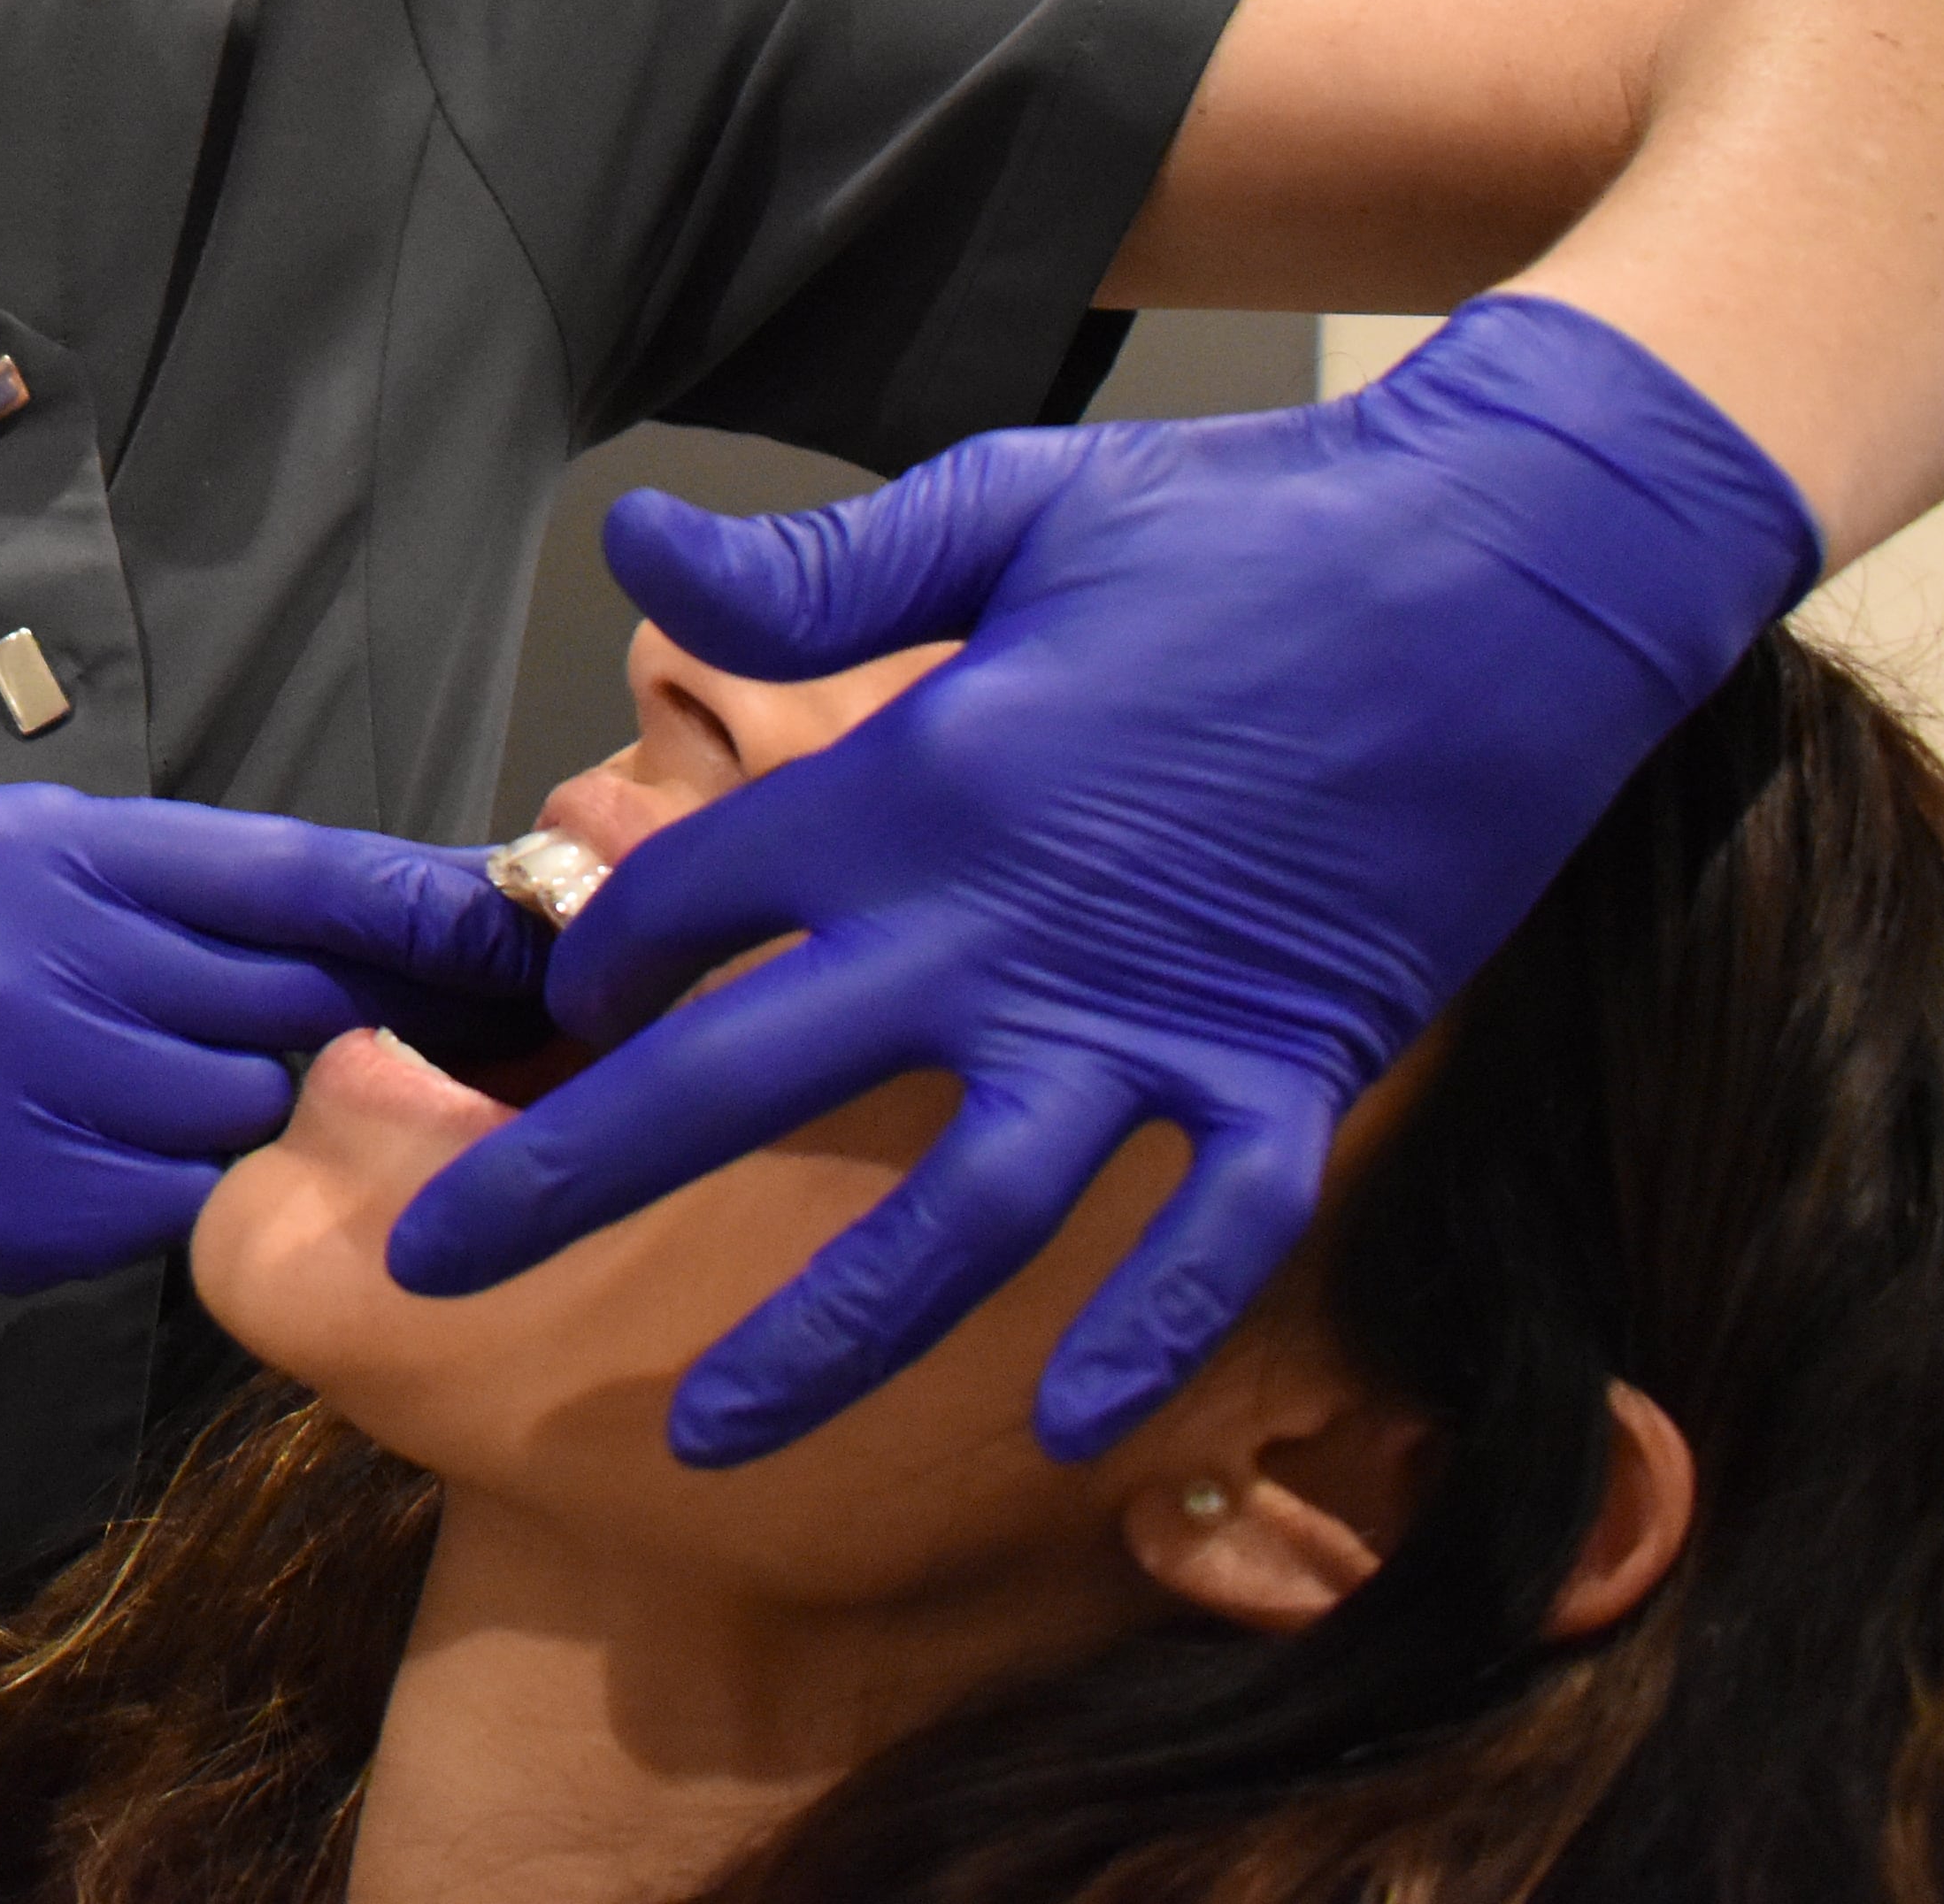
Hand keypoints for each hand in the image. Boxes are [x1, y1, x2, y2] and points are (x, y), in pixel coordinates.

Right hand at [0, 785, 551, 1338]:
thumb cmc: (5, 979)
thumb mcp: (90, 886)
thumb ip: (241, 891)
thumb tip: (461, 898)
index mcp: (38, 846)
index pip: (276, 870)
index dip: (411, 904)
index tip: (521, 930)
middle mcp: (5, 952)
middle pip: (275, 994)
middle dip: (352, 1013)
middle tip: (413, 1025)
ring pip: (237, 1106)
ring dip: (247, 1106)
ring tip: (179, 1089)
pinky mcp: (4, 1200)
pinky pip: (183, 1196)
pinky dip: (188, 1182)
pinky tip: (132, 1156)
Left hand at [384, 293, 1818, 1465]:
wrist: (1511, 558)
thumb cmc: (1244, 518)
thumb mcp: (1005, 504)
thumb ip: (814, 567)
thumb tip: (633, 546)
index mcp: (914, 783)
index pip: (690, 906)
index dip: (598, 962)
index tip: (560, 1011)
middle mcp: (1002, 928)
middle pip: (743, 1079)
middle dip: (570, 1177)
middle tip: (431, 1265)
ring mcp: (1152, 1017)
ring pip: (956, 1216)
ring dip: (826, 1334)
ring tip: (707, 1437)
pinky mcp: (1295, 1063)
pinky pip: (1212, 1240)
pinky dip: (1149, 1337)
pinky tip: (1071, 1434)